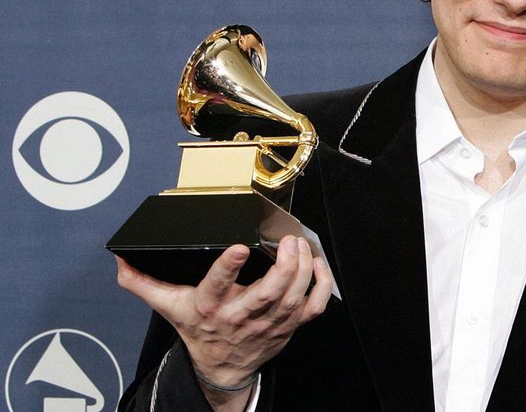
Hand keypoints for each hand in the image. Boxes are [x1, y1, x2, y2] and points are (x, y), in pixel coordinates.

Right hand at [116, 236, 332, 391]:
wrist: (221, 367)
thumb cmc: (199, 331)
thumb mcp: (168, 306)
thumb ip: (144, 282)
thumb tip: (120, 261)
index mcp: (211, 308)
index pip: (217, 287)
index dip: (227, 268)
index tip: (236, 248)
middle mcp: (242, 316)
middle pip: (268, 292)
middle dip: (283, 265)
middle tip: (287, 241)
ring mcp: (269, 322)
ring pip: (293, 296)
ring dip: (302, 268)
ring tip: (300, 245)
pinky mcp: (290, 325)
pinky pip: (314, 306)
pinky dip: (321, 284)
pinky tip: (317, 264)